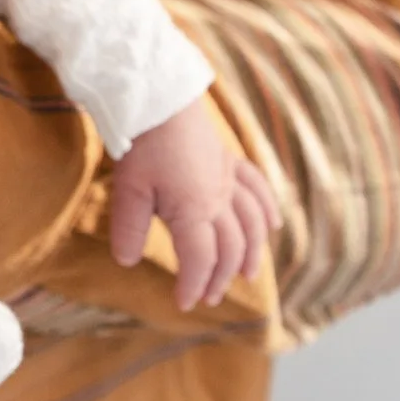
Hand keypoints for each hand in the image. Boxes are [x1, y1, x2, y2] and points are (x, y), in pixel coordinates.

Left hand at [104, 99, 280, 309]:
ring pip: (252, 225)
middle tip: (206, 296)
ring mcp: (229, 180)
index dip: (193, 285)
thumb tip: (126, 262)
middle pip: (230, 249)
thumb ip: (128, 228)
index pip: (200, 260)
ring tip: (248, 275)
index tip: (183, 304)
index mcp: (194, 211)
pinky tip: (272, 225)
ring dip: (252, 253)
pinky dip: (268, 210)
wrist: (162, 96)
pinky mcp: (230, 161)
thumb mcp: (127, 188)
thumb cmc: (142, 142)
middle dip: (220, 277)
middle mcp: (220, 200)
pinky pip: (258, 189)